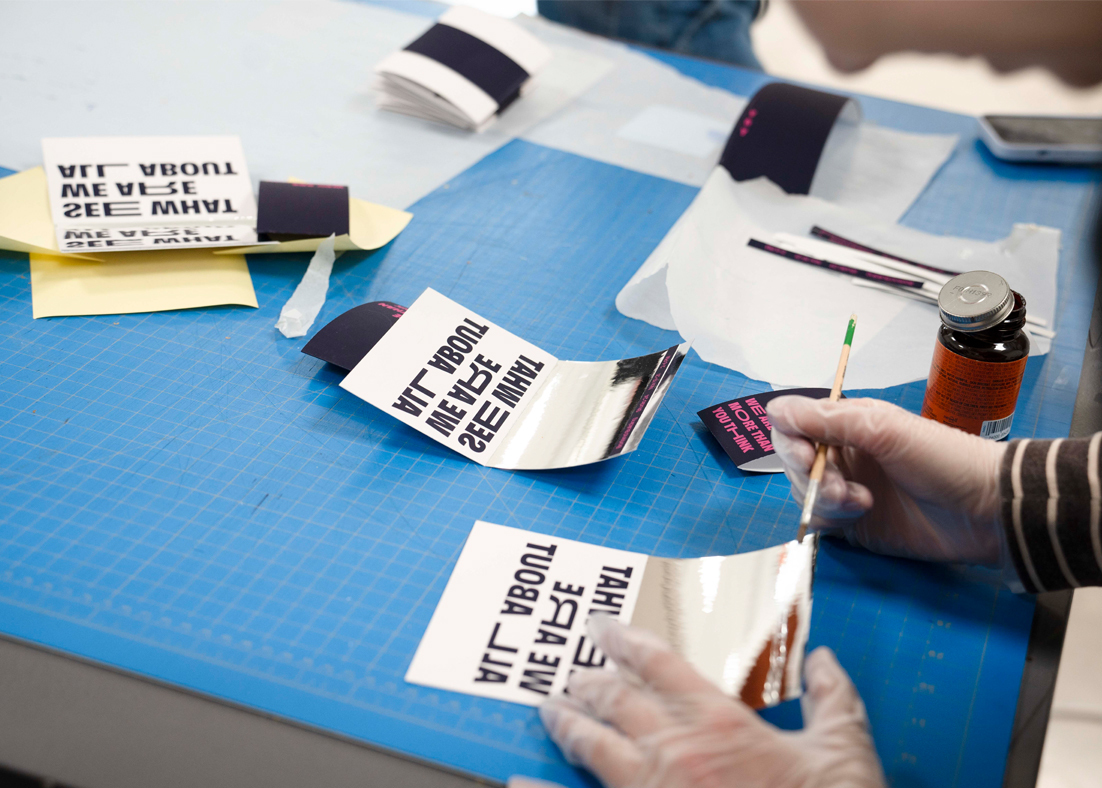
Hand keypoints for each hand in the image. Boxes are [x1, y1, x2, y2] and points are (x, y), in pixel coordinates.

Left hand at [538, 616, 883, 787]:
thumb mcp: (845, 752)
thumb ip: (833, 699)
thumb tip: (825, 660)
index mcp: (720, 724)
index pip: (660, 663)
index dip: (626, 640)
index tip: (603, 627)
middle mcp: (676, 751)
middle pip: (615, 700)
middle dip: (589, 682)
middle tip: (571, 673)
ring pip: (591, 746)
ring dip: (567, 724)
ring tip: (548, 710)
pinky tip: (519, 780)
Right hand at [767, 396, 1005, 565]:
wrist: (985, 511)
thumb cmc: (943, 459)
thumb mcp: (884, 429)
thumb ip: (827, 418)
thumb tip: (774, 407)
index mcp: (849, 424)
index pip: (795, 427)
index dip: (791, 441)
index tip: (805, 456)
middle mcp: (843, 455)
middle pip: (794, 463)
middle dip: (811, 475)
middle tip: (841, 486)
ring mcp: (847, 490)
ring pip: (804, 493)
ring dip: (825, 498)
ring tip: (862, 501)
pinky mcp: (854, 525)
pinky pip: (819, 520)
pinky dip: (830, 519)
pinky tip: (862, 513)